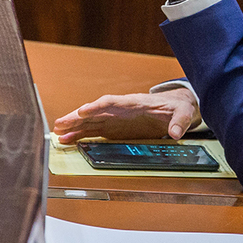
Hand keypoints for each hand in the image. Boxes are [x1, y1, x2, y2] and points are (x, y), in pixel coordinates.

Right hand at [53, 89, 201, 143]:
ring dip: (74, 127)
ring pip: (91, 121)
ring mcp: (117, 119)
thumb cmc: (179, 107)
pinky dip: (81, 135)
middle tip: (60, 123)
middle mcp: (122, 110)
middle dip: (77, 117)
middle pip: (96, 111)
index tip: (83, 110)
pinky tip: (68, 141)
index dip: (98, 106)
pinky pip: (95, 131)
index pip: (113, 102)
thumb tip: (176, 133)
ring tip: (57, 135)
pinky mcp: (116, 128)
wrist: (177, 108)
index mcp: (135, 102)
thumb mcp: (184, 113)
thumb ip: (180, 122)